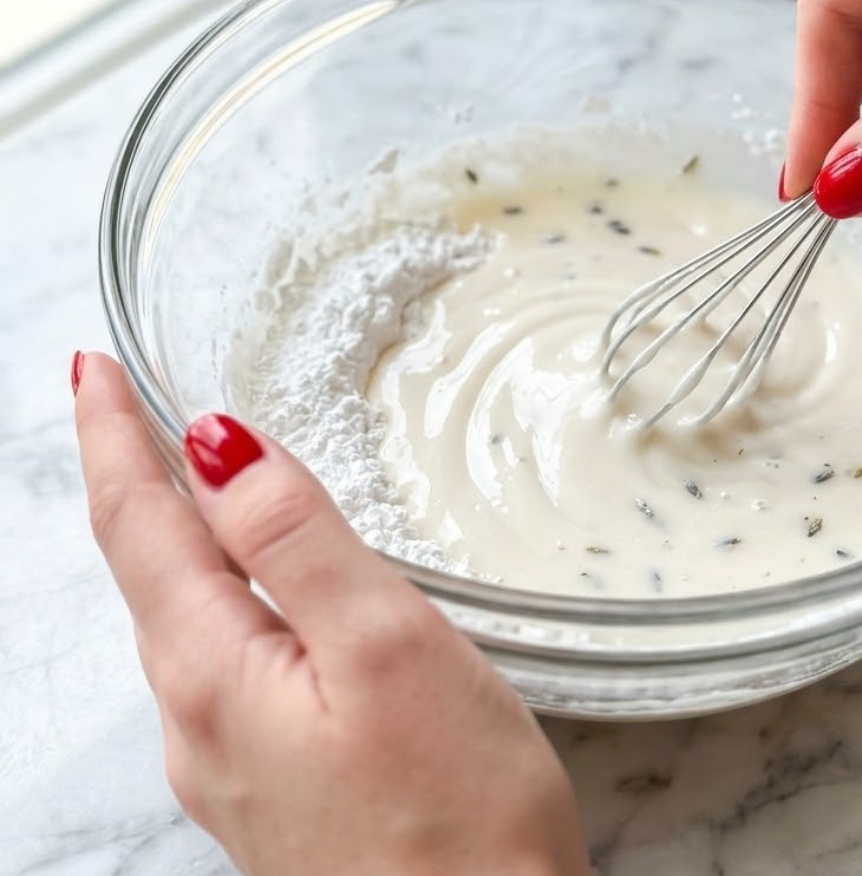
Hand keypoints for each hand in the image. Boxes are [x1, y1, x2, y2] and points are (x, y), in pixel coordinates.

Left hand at [74, 353, 588, 875]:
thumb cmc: (453, 814)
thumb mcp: (382, 646)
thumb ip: (295, 540)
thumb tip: (215, 444)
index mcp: (215, 675)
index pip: (139, 527)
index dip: (112, 438)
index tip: (86, 368)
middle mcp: (201, 723)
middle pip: (146, 573)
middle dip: (127, 479)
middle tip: (116, 405)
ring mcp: (234, 763)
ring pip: (182, 619)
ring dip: (168, 537)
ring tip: (172, 482)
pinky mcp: (278, 784)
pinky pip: (223, 662)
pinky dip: (217, 594)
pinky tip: (247, 594)